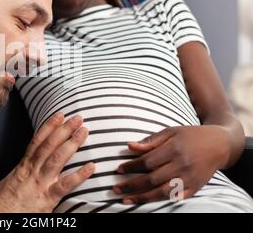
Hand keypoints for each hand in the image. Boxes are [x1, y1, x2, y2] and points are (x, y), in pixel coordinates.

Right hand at [0, 112, 94, 212]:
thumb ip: (22, 170)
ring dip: (72, 143)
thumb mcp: (10, 180)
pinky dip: (79, 175)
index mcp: (24, 165)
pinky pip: (66, 185)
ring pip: (58, 158)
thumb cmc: (4, 201)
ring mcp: (41, 183)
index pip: (37, 140)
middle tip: (77, 117)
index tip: (59, 115)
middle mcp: (33, 170)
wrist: (0, 215)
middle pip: (50, 144)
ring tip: (84, 132)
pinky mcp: (48, 198)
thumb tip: (28, 162)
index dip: (49, 126)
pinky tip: (91, 166)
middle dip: (64, 129)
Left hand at [113, 125, 229, 204]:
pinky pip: (174, 197)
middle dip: (131, 185)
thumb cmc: (190, 136)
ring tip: (126, 200)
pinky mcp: (195, 188)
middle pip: (152, 179)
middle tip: (115, 189)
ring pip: (161, 192)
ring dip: (141, 198)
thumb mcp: (170, 132)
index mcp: (174, 149)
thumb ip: (150, 140)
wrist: (219, 145)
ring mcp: (189, 179)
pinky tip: (147, 202)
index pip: (147, 161)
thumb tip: (129, 146)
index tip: (119, 169)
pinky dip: (160, 201)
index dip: (131, 166)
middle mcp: (182, 165)